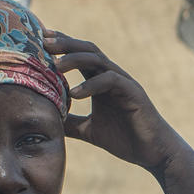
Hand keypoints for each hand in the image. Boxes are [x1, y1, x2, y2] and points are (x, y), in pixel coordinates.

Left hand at [46, 33, 186, 173]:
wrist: (154, 153)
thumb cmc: (126, 140)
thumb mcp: (90, 130)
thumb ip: (71, 123)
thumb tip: (46, 122)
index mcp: (101, 82)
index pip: (79, 56)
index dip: (61, 46)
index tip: (38, 40)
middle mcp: (112, 77)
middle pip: (87, 50)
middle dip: (65, 44)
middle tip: (43, 42)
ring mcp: (124, 83)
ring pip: (98, 60)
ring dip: (75, 59)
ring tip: (56, 65)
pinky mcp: (134, 93)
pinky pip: (110, 81)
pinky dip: (91, 85)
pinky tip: (75, 94)